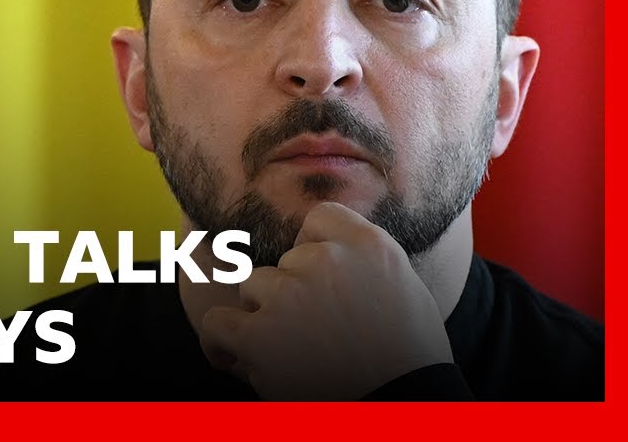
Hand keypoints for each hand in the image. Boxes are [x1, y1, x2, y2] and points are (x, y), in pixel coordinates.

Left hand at [200, 202, 452, 399]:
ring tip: (290, 353)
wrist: (404, 410)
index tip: (322, 280)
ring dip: (264, 317)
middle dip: (294, 293)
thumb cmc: (410, 363)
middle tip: (315, 333)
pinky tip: (232, 356)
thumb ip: (363, 261)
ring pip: (253, 288)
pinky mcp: (260, 334)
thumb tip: (322, 250)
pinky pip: (217, 323)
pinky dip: (220, 342)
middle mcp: (327, 261)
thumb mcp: (406, 291)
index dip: (315, 249)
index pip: (321, 218)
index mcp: (370, 246)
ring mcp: (290, 294)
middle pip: (285, 260)